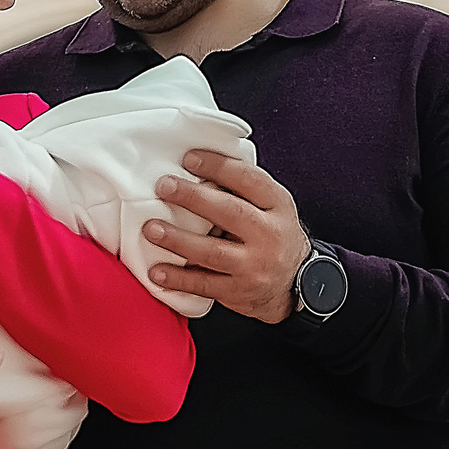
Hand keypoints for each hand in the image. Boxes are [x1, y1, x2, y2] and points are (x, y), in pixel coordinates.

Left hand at [142, 149, 309, 324]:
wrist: (297, 282)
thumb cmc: (272, 235)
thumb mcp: (271, 206)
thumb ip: (242, 188)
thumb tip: (196, 165)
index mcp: (277, 205)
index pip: (249, 180)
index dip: (218, 166)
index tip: (189, 158)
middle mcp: (269, 234)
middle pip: (230, 212)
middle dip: (193, 198)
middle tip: (164, 187)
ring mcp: (254, 266)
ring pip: (213, 252)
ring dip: (178, 240)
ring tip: (152, 229)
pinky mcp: (239, 291)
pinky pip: (205, 284)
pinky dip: (179, 279)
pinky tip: (157, 271)